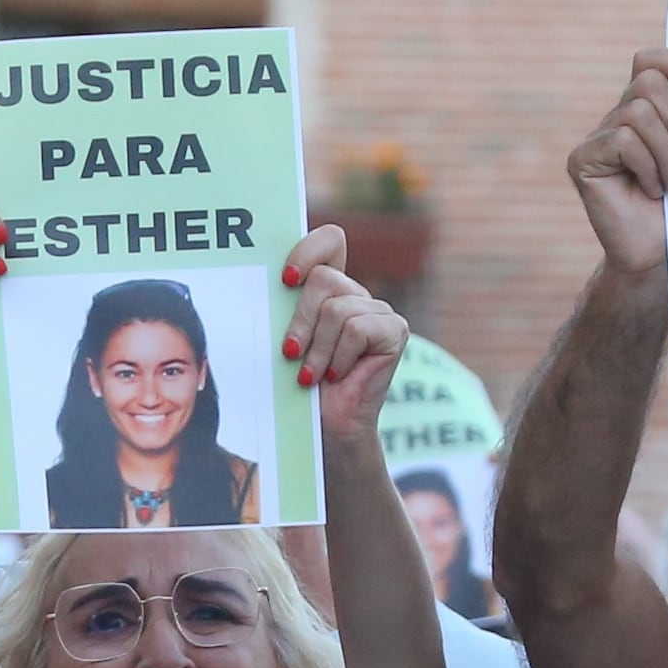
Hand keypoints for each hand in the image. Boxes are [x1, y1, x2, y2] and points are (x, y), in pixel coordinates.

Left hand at [281, 230, 412, 434]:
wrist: (326, 427)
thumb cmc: (300, 384)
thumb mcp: (287, 337)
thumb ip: (287, 306)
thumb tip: (273, 282)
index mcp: (330, 288)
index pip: (330, 240)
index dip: (308, 250)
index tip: (286, 281)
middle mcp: (357, 293)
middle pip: (324, 279)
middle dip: (300, 320)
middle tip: (291, 354)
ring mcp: (379, 310)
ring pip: (337, 309)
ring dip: (317, 348)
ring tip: (312, 373)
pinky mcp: (395, 330)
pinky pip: (357, 329)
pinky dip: (339, 357)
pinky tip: (337, 375)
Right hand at [567, 52, 667, 279]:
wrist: (657, 255)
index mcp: (646, 109)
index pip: (650, 61)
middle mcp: (618, 116)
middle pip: (648, 83)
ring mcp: (597, 137)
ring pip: (638, 113)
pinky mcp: (582, 159)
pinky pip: (622, 140)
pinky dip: (647, 167)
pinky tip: (651, 191)